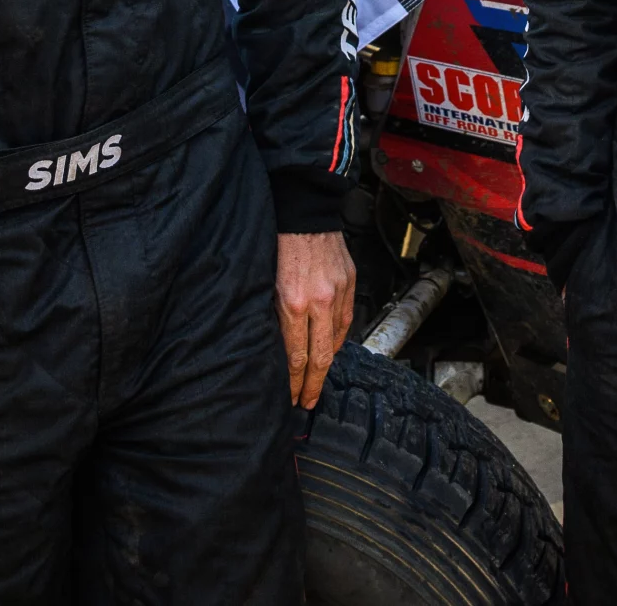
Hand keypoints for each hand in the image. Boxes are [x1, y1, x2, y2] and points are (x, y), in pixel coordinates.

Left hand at [277, 231, 355, 407]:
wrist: (304, 212)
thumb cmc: (279, 244)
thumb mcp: (266, 284)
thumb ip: (274, 316)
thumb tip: (278, 346)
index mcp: (293, 304)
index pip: (296, 356)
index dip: (295, 382)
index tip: (293, 397)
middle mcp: (319, 302)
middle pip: (319, 357)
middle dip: (312, 385)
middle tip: (307, 403)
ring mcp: (338, 293)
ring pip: (335, 340)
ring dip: (326, 364)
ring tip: (318, 381)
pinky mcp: (350, 283)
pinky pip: (346, 320)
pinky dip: (338, 338)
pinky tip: (331, 349)